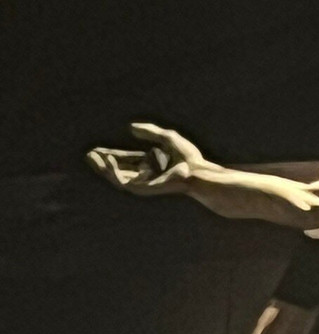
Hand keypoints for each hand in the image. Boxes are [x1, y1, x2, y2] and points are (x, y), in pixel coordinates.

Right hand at [86, 123, 208, 194]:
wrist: (196, 171)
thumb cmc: (188, 157)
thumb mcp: (167, 138)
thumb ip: (149, 131)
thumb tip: (131, 127)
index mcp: (151, 164)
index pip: (127, 160)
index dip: (112, 154)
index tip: (98, 149)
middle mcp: (146, 174)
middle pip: (119, 168)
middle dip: (103, 162)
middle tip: (89, 154)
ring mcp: (143, 183)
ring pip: (117, 177)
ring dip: (103, 167)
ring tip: (91, 157)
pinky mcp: (142, 188)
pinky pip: (122, 180)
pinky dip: (112, 170)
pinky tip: (107, 159)